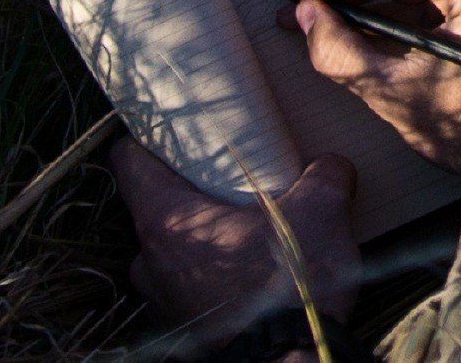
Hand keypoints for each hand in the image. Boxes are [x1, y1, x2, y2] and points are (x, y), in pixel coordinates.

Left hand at [108, 138, 359, 353]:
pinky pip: (186, 286)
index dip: (145, 138)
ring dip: (201, 237)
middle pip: (153, 205)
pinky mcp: (182, 330)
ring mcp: (162, 300)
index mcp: (168, 221)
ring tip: (245, 230)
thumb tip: (332, 165)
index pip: (127, 161)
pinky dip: (209, 274)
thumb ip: (325, 175)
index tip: (171, 130)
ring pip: (170, 250)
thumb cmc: (289, 289)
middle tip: (228, 181)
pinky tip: (249, 272)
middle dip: (187, 191)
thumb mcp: (320, 214)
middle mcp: (150, 261)